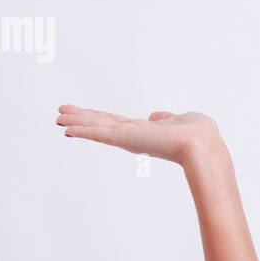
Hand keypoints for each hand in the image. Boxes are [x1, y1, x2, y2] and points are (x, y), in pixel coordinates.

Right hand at [55, 105, 223, 166]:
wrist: (201, 146)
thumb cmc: (200, 135)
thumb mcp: (185, 120)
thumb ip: (168, 118)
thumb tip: (155, 117)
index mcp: (148, 132)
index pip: (118, 123)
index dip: (101, 118)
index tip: (85, 114)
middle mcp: (135, 136)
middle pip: (102, 124)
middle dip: (82, 118)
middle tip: (60, 114)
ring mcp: (129, 138)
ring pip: (97, 128)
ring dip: (77, 122)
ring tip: (57, 118)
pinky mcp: (126, 139)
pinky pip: (99, 133)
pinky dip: (83, 129)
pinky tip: (67, 127)